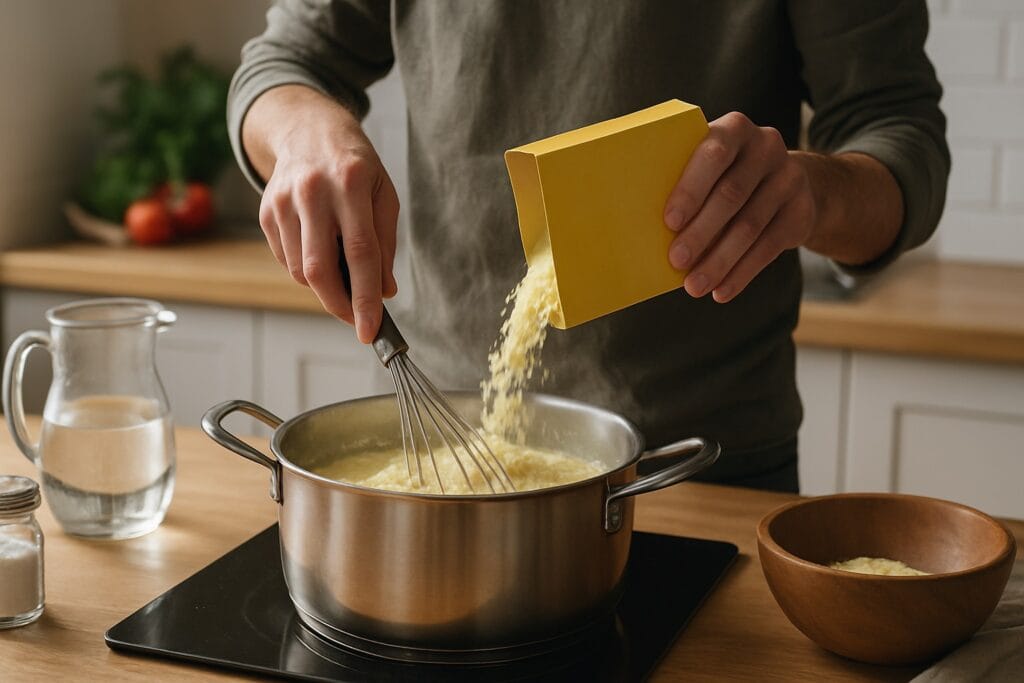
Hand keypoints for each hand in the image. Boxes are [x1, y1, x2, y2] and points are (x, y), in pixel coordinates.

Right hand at [245, 85, 398, 342]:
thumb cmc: (355, 166)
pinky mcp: (265, 212)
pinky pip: (286, 260)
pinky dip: (306, 270)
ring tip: (343, 273)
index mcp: (351, 183)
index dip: (365, 297)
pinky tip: (320, 251)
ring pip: (301, 270)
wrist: (308, 129)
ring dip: (325, 287)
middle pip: (320, 268)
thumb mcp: (383, 196)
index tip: (370, 330)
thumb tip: (384, 292)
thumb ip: (385, 244)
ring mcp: (283, 201)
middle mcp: (312, 191)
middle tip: (355, 320)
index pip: (360, 253)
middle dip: (339, 305)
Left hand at [663, 112, 816, 302]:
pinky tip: (721, 291)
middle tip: (676, 260)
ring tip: (694, 286)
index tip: (670, 222)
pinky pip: (769, 247)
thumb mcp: (708, 165)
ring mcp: (788, 178)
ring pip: (749, 226)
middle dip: (701, 232)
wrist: (788, 183)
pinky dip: (742, 273)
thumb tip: (640, 224)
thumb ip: (682, 179)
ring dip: (719, 261)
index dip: (691, 189)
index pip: (713, 154)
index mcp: (734, 129)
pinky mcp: (801, 211)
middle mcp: (766, 146)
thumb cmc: (724, 175)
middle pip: (731, 194)